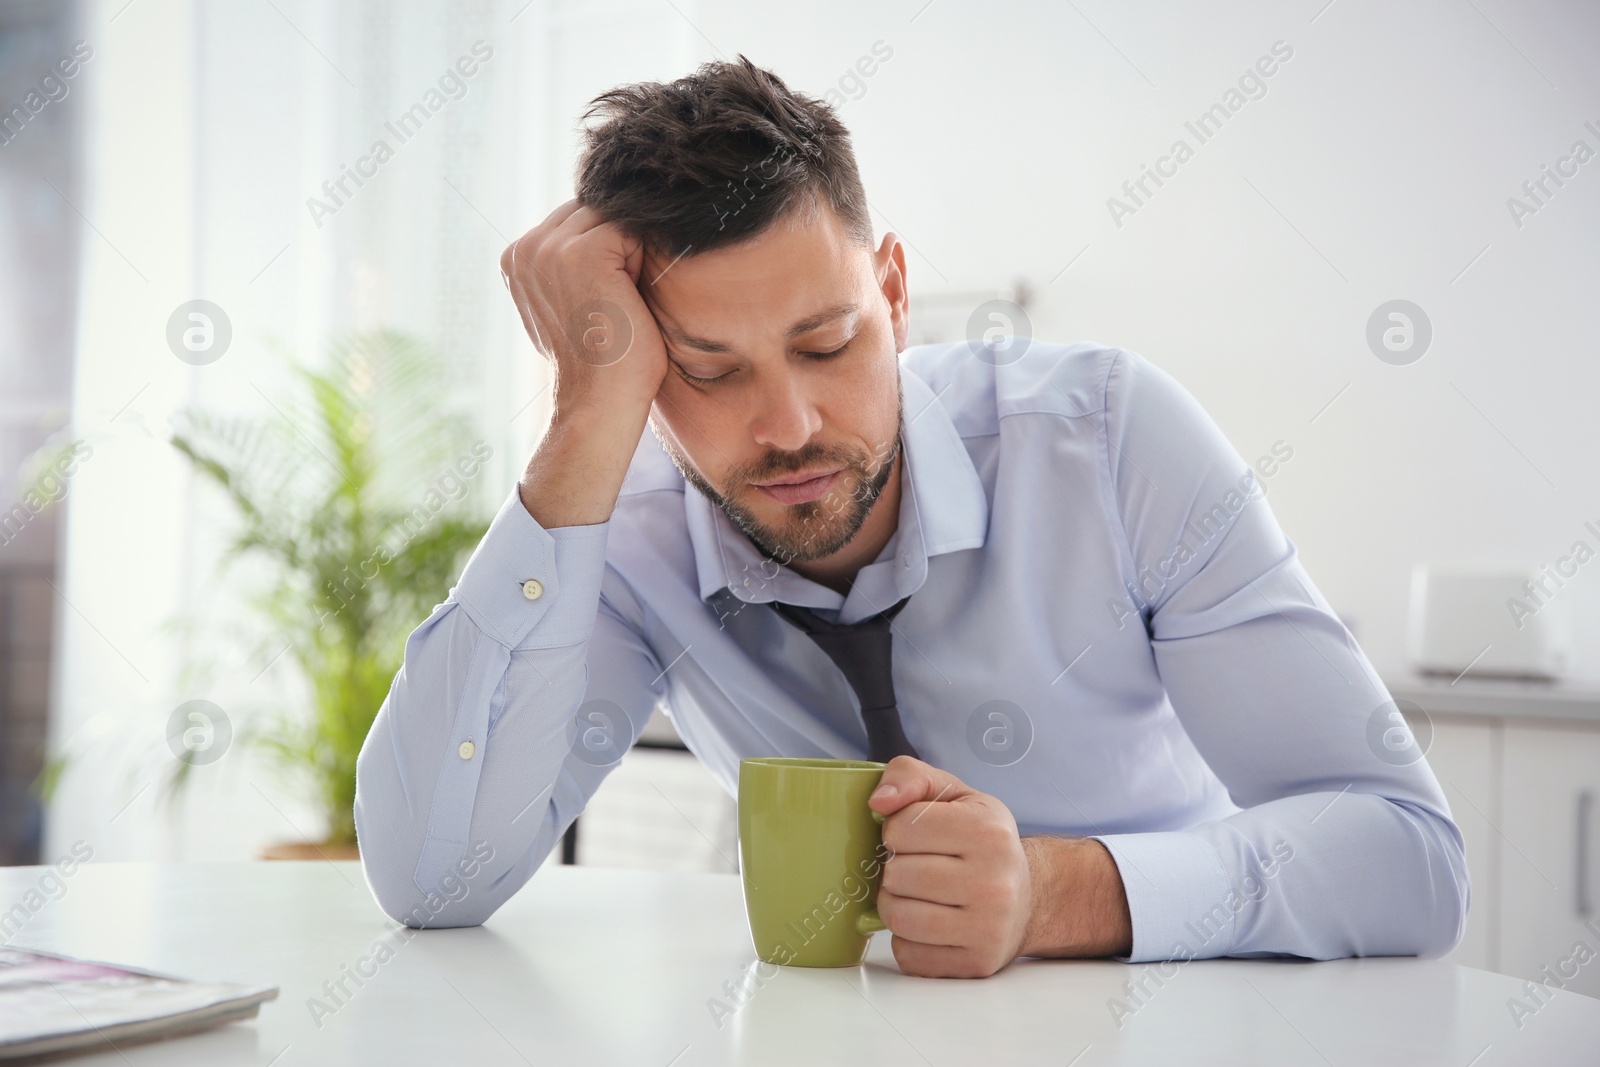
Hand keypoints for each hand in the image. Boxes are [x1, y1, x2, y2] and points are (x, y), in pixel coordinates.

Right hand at [499, 199, 668, 416]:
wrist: (599, 400)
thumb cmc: (596, 360)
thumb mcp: (564, 304)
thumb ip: (562, 266)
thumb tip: (584, 232)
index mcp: (515, 257)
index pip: (574, 219)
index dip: (601, 252)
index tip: (599, 299)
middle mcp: (526, 246)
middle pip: (592, 211)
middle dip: (613, 246)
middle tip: (612, 301)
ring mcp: (552, 247)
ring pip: (611, 218)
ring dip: (628, 254)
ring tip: (618, 301)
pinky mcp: (585, 252)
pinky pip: (631, 231)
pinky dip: (640, 262)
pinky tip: (626, 300)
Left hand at [868, 756, 1132, 977]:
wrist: (1028, 896)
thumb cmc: (980, 841)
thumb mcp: (953, 794)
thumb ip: (909, 777)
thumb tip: (878, 802)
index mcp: (988, 831)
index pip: (900, 828)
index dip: (897, 830)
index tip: (916, 836)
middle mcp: (994, 882)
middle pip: (897, 875)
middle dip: (896, 869)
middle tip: (917, 867)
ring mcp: (988, 928)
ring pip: (898, 918)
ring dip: (895, 905)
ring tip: (916, 894)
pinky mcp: (976, 963)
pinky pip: (909, 955)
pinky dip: (908, 940)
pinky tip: (929, 923)